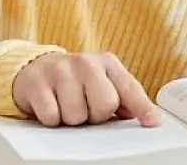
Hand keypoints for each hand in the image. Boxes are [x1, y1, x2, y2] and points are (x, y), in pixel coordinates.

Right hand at [12, 52, 159, 126]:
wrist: (34, 68)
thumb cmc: (76, 81)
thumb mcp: (101, 82)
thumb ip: (122, 97)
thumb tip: (144, 117)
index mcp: (107, 63)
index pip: (130, 88)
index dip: (142, 107)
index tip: (152, 122)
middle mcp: (86, 62)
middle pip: (105, 103)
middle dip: (96, 115)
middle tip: (87, 109)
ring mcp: (61, 70)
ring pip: (77, 114)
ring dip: (72, 118)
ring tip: (67, 105)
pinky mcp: (38, 81)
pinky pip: (52, 116)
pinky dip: (52, 119)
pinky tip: (51, 105)